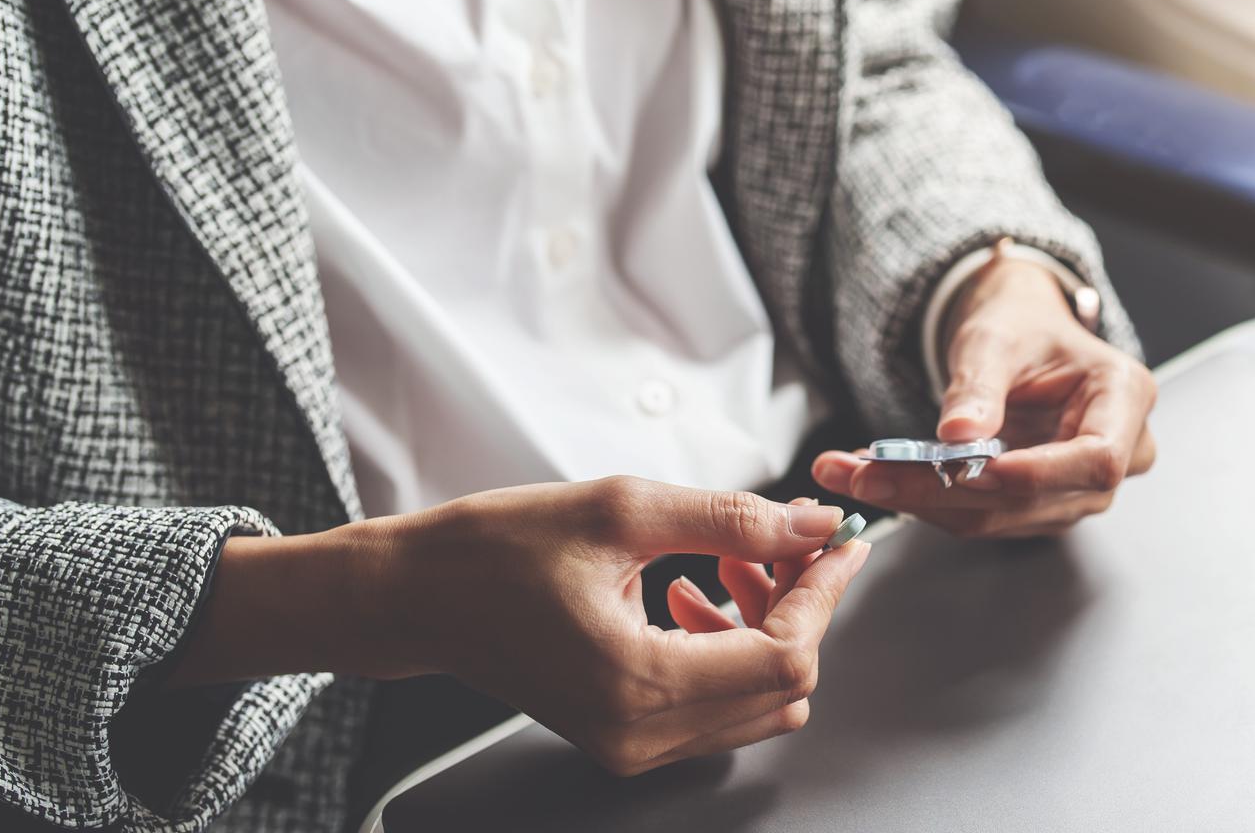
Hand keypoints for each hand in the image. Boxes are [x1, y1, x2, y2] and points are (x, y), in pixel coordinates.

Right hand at [170, 477, 869, 775]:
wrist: (415, 598)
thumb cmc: (494, 551)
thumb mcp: (620, 509)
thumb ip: (729, 517)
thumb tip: (810, 523)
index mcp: (640, 684)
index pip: (784, 655)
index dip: (822, 593)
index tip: (839, 542)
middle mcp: (641, 733)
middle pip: (782, 684)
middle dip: (796, 604)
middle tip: (779, 537)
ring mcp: (633, 744)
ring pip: (757, 698)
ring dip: (764, 623)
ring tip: (728, 555)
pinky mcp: (625, 735)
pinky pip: (716, 703)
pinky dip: (729, 644)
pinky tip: (695, 587)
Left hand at [813, 255, 1156, 537]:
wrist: (1019, 336)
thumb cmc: (1021, 327)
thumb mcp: (995, 338)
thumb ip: (979, 385)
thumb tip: (959, 435)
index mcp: (1124, 398)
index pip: (1094, 459)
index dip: (1032, 475)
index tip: (962, 470)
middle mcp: (1118, 452)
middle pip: (1040, 497)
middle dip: (947, 492)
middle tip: (869, 474)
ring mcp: (1079, 487)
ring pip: (1005, 517)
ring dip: (927, 501)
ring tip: (855, 472)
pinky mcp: (1041, 504)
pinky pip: (985, 515)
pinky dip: (930, 501)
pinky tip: (881, 480)